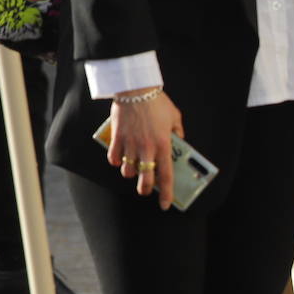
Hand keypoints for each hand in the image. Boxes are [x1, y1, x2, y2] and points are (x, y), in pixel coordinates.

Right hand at [107, 88, 183, 209]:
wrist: (136, 89)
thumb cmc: (157, 102)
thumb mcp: (175, 117)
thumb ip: (178, 133)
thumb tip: (180, 143)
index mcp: (164, 145)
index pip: (166, 176)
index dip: (166, 193)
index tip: (165, 205)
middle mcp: (146, 148)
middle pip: (144, 179)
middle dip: (144, 189)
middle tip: (146, 190)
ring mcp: (130, 144)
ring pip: (127, 171)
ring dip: (131, 173)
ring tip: (134, 167)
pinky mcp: (116, 137)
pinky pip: (113, 158)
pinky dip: (116, 161)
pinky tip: (120, 159)